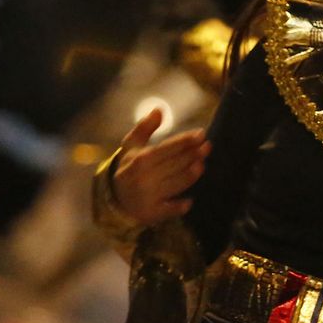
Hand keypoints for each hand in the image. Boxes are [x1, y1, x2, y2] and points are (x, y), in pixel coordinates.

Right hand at [111, 109, 210, 225]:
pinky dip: (178, 207)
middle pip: (174, 164)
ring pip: (175, 184)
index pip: (167, 148)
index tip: (201, 134)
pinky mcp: (151, 213)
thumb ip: (145, 127)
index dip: (185, 140)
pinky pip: (168, 210)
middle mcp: (143, 177)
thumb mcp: (132, 146)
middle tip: (207, 147)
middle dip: (192, 154)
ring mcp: (148, 195)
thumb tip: (159, 109)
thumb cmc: (130, 167)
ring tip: (202, 165)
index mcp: (140, 159)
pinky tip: (189, 202)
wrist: (115, 198)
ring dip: (190, 175)